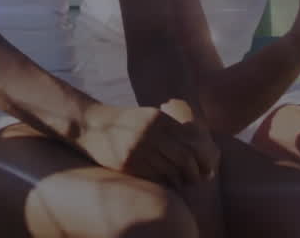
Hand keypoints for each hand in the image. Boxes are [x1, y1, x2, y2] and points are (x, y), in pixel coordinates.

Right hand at [78, 100, 218, 186]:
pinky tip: (166, 183)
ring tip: (183, 183)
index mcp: (158, 119)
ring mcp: (138, 149)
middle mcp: (150, 133)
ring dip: (180, 180)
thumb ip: (169, 126)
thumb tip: (196, 142)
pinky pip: (154, 178)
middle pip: (184, 157)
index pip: (190, 140)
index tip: (208, 167)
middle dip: (195, 172)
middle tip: (198, 179)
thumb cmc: (123, 122)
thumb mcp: (147, 116)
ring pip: (170, 171)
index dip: (202, 157)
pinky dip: (164, 183)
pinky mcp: (127, 164)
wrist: (91, 125)